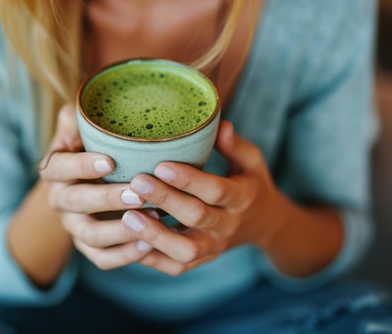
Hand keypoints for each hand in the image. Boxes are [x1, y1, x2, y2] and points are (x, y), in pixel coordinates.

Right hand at [41, 104, 156, 270]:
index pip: (60, 167)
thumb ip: (77, 120)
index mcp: (55, 169)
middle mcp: (61, 200)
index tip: (109, 161)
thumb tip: (78, 111)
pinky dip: (123, 256)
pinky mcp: (90, 247)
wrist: (88, 182)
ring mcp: (74, 227)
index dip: (81, 165)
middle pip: (77, 203)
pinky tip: (148, 245)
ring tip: (150, 220)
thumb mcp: (80, 130)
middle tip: (139, 193)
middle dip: (108, 199)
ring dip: (120, 230)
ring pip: (90, 235)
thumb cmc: (91, 148)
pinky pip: (102, 259)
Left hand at [120, 120, 285, 275]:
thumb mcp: (252, 162)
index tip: (161, 164)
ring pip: (185, 250)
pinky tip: (128, 240)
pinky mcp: (201, 261)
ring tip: (127, 217)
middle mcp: (228, 225)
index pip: (216, 190)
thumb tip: (219, 125)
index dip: (189, 179)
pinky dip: (152, 258)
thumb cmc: (250, 184)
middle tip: (136, 183)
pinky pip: (176, 266)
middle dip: (165, 199)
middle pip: (196, 216)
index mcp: (242, 198)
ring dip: (155, 235)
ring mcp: (214, 247)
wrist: (264, 226)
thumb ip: (235, 146)